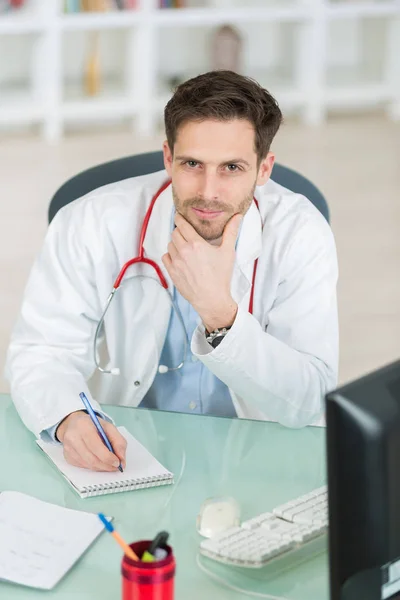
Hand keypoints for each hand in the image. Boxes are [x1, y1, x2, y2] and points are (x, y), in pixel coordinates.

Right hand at [56, 411, 126, 471]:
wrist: (75, 424)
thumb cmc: (93, 425)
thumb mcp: (109, 427)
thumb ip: (119, 442)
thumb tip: (122, 460)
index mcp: (84, 426)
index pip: (96, 446)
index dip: (108, 457)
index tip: (117, 462)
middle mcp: (73, 437)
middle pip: (91, 458)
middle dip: (106, 465)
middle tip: (116, 467)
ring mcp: (68, 448)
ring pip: (88, 465)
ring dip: (101, 467)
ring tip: (109, 464)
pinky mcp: (67, 457)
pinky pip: (83, 466)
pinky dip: (94, 466)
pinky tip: (98, 460)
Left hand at [162, 213, 240, 330]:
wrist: (211, 299)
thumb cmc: (221, 276)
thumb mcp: (228, 252)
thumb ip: (231, 232)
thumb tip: (238, 216)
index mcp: (196, 244)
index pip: (182, 224)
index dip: (179, 218)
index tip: (179, 215)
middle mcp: (183, 251)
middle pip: (174, 233)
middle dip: (179, 231)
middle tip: (185, 233)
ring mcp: (176, 262)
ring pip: (170, 245)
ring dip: (175, 243)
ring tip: (184, 247)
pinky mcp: (172, 272)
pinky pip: (166, 257)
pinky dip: (171, 255)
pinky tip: (180, 258)